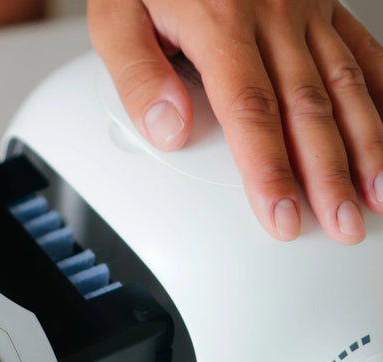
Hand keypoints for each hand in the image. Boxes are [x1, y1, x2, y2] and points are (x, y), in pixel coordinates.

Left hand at [88, 0, 382, 243]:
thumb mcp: (117, 16)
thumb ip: (139, 74)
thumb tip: (170, 129)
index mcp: (220, 22)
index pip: (251, 113)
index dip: (270, 172)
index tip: (283, 217)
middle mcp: (272, 16)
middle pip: (307, 108)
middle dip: (328, 174)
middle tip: (342, 225)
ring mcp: (303, 9)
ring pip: (344, 84)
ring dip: (368, 144)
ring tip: (378, 195)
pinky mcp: (319, 3)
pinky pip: (359, 49)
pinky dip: (380, 91)